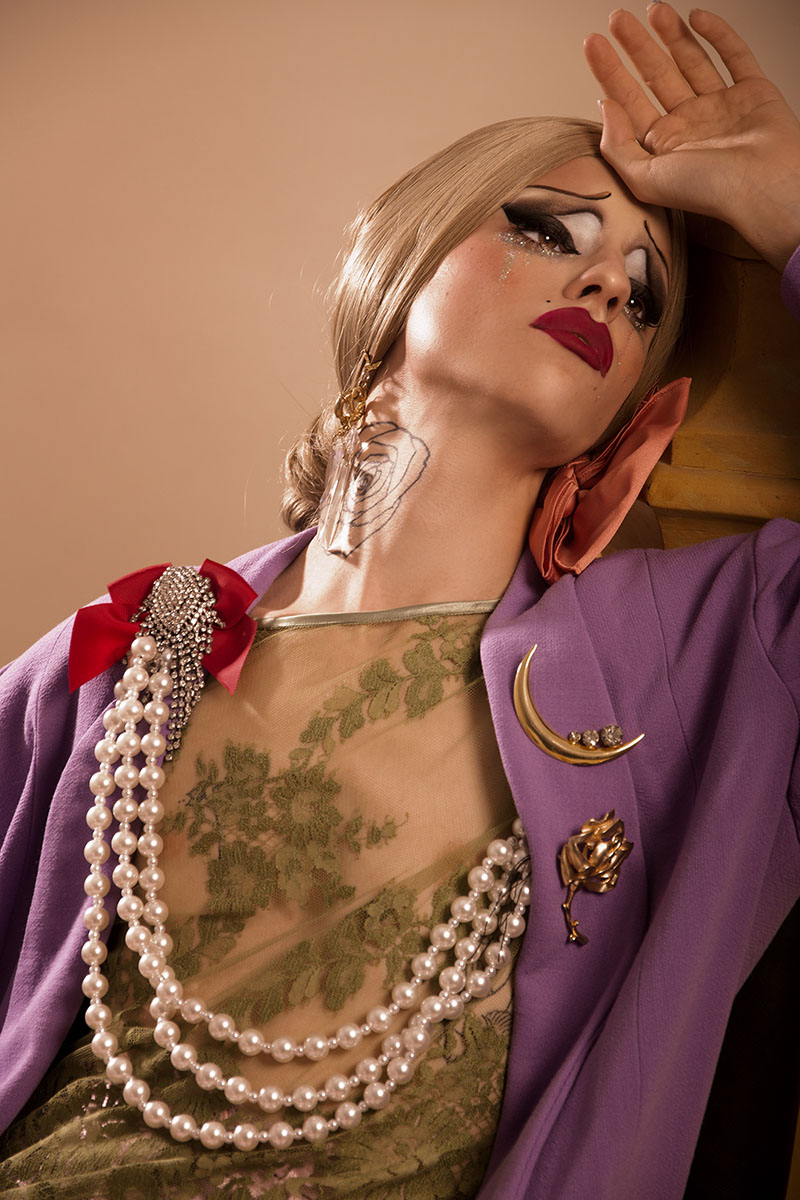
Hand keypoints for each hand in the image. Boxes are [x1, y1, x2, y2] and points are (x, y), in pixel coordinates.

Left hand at [584, 5, 799, 270]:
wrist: (763, 187)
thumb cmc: (708, 192)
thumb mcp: (644, 179)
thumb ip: (617, 147)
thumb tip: (606, 107)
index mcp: (664, 147)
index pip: (630, 101)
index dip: (610, 71)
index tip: (593, 44)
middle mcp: (691, 126)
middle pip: (657, 76)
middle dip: (636, 46)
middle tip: (617, 19)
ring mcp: (721, 107)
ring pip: (692, 61)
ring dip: (672, 34)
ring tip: (652, 9)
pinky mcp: (753, 92)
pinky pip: (735, 56)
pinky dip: (718, 34)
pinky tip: (696, 17)